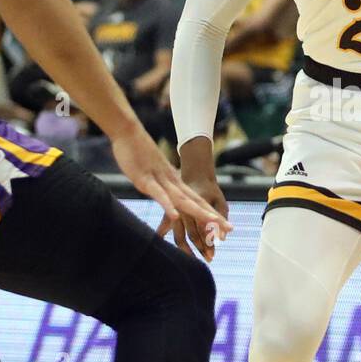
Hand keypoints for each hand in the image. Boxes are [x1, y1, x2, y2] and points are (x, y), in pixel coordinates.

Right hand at [110, 122, 231, 260]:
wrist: (129, 132)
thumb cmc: (138, 152)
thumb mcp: (153, 173)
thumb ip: (160, 185)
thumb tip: (165, 193)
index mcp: (174, 182)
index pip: (197, 201)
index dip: (210, 214)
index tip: (224, 225)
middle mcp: (172, 182)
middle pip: (196, 202)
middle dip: (213, 217)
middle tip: (231, 228)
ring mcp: (160, 181)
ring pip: (182, 200)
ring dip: (198, 212)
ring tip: (214, 222)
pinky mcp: (146, 180)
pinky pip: (159, 195)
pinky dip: (168, 206)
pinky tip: (176, 217)